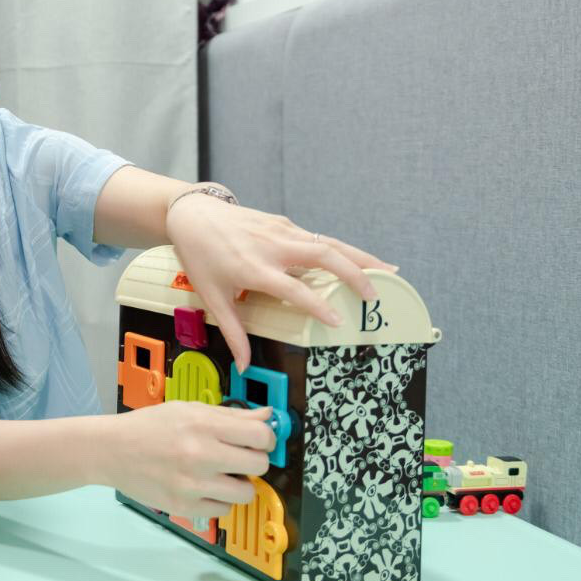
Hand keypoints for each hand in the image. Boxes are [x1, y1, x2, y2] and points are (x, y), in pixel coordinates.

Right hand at [105, 400, 276, 520]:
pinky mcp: (184, 506)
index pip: (260, 435)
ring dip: (239, 484)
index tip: (260, 441)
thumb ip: (230, 415)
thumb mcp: (188, 409)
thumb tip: (267, 416)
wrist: (111, 450)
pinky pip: (224, 509)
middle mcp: (200, 455)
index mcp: (203, 425)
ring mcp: (193, 484)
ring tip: (221, 474)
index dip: (266, 439)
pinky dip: (219, 500)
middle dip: (254, 461)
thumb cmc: (148, 427)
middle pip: (259, 465)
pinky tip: (205, 487)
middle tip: (238, 458)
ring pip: (247, 493)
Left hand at [165, 194, 393, 371]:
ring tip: (388, 271)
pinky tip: (360, 259)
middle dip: (354, 275)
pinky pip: (319, 237)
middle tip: (375, 297)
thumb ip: (232, 331)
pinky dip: (343, 249)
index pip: (294, 289)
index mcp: (254, 268)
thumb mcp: (212, 296)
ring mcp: (282, 231)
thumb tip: (244, 365)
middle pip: (324, 256)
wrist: (193, 214)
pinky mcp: (285, 224)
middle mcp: (273, 246)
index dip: (318, 306)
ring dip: (360, 256)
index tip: (338, 322)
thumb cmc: (200, 255)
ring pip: (329, 242)